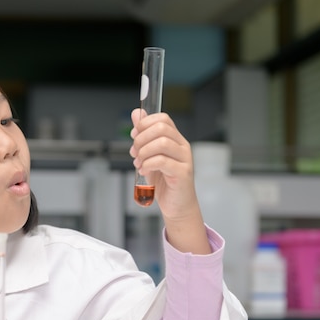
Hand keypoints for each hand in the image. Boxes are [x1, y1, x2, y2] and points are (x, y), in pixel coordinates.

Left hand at [129, 108, 209, 253]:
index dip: (145, 123)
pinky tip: (144, 171)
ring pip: (162, 143)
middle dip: (141, 139)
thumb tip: (136, 114)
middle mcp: (182, 146)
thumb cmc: (163, 182)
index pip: (163, 119)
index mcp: (174, 139)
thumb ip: (143, 137)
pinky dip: (148, 165)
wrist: (176, 205)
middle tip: (135, 153)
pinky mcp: (183, 173)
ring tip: (139, 164)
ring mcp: (185, 159)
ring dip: (144, 152)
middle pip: (161, 128)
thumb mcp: (148, 157)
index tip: (134, 135)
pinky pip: (163, 161)